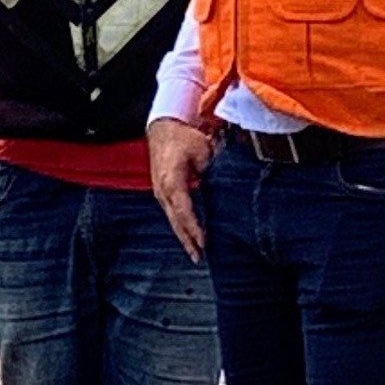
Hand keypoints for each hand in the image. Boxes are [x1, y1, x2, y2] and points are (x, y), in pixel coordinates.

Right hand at [148, 118, 213, 261]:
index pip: (183, 209)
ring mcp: (160, 192)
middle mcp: (163, 190)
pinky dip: (180, 227)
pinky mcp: (162, 192)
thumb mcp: (202, 148)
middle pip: (175, 220)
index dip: (193, 227)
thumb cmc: (183, 138)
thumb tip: (224, 185)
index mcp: (172, 180)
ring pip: (172, 220)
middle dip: (187, 240)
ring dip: (183, 237)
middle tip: (199, 257)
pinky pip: (171, 214)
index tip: (203, 241)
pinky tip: (189, 238)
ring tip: (195, 254)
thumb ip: (211, 169)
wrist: (163, 128)